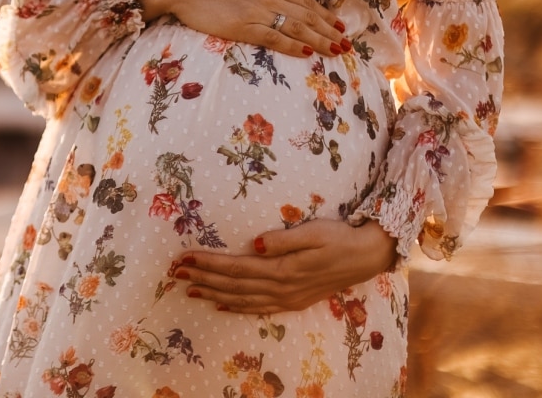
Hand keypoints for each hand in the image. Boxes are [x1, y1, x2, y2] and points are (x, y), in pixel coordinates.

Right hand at [140, 0, 347, 57]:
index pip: (304, 0)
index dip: (324, 14)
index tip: (338, 25)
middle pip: (307, 16)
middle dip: (329, 30)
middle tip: (346, 44)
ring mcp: (257, 11)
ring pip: (296, 28)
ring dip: (319, 41)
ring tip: (336, 51)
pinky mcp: (242, 26)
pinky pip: (274, 38)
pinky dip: (292, 46)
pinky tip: (306, 54)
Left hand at [173, 220, 397, 313]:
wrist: (365, 257)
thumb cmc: (337, 238)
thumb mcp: (313, 232)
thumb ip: (283, 240)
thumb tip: (255, 244)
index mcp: (283, 269)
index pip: (236, 267)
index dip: (209, 263)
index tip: (185, 258)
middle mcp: (281, 288)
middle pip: (234, 285)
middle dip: (203, 279)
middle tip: (176, 273)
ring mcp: (287, 298)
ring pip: (242, 299)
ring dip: (214, 294)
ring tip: (190, 289)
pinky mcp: (293, 302)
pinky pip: (258, 308)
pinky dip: (237, 307)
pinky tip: (221, 306)